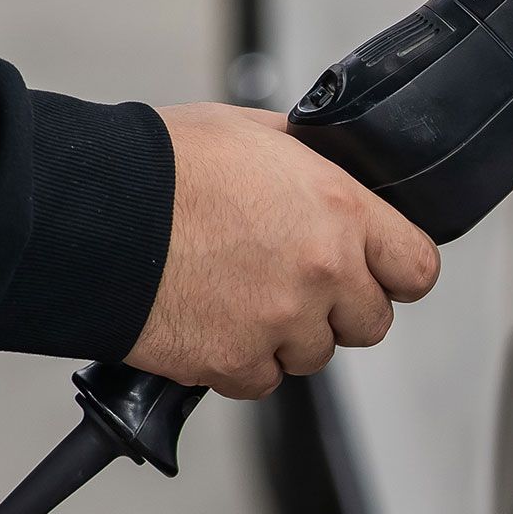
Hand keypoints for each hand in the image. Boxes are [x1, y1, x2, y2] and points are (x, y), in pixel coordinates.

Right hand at [125, 103, 440, 398]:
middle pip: (370, 322)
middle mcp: (323, 272)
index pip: (417, 268)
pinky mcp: (233, 362)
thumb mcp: (257, 133)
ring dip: (288, 336)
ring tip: (241, 295)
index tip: (380, 272)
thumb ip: (309, 160)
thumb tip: (328, 165)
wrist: (95, 210)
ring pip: (314, 355)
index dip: (397, 272)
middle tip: (297, 284)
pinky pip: (261, 380)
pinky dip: (241, 362)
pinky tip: (214, 322)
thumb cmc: (165, 164)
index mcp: (341, 212)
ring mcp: (280, 322)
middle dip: (340, 308)